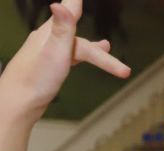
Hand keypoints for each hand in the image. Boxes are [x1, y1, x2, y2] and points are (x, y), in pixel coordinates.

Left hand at [0, 1, 128, 150]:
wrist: (19, 103)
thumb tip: (61, 4)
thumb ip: (62, 28)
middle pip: (78, 39)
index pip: (67, 13)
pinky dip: (80, 56)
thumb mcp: (54, 52)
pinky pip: (68, 56)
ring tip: (106, 47)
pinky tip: (79, 61)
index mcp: (49, 34)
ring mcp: (46, 54)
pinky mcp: (47, 67)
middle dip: (99, 51)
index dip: (75, 4)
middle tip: (120, 66)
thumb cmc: (35, 80)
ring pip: (73, 46)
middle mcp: (46, 40)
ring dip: (92, 48)